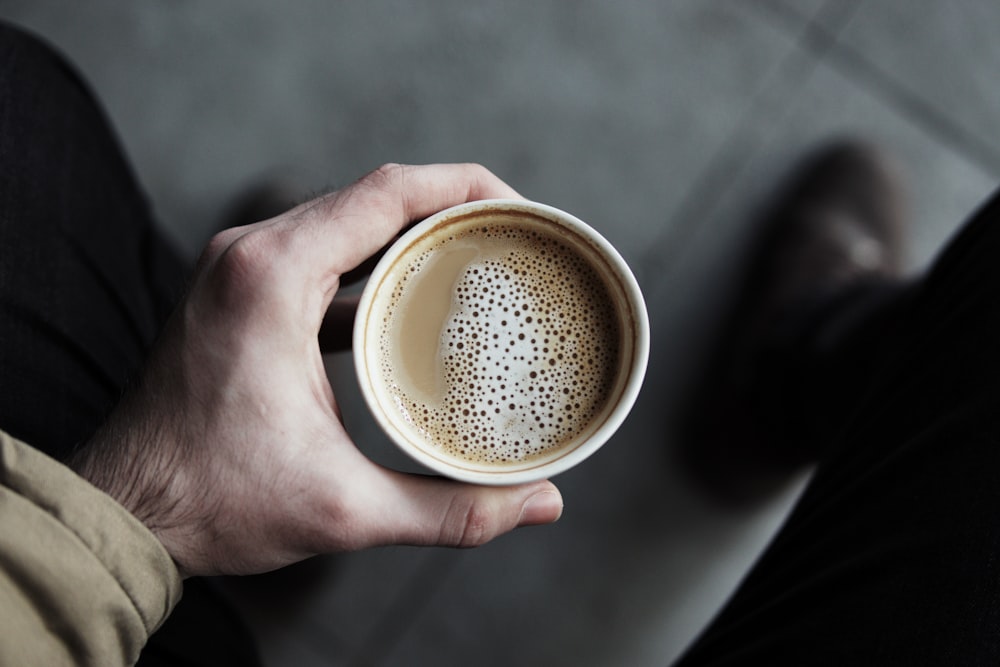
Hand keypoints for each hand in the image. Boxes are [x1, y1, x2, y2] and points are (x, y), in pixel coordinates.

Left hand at [70, 163, 562, 577]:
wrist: (125, 512)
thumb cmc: (211, 500)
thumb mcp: (345, 509)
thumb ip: (451, 509)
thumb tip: (539, 504)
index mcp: (271, 277)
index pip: (387, 192)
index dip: (465, 187)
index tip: (521, 210)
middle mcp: (250, 254)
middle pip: (371, 196)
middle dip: (450, 205)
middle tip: (514, 237)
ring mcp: (240, 269)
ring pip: (345, 220)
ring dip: (411, 230)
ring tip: (476, 257)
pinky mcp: (240, 293)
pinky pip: (321, 253)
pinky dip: (373, 263)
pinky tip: (412, 296)